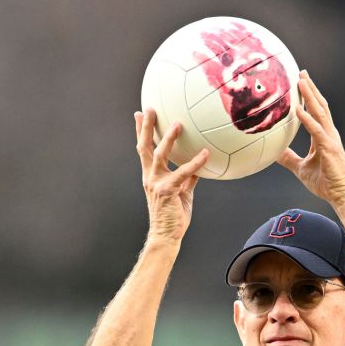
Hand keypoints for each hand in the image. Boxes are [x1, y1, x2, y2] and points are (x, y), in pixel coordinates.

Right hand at [136, 110, 209, 243]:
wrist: (166, 236)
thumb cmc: (174, 216)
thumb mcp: (183, 192)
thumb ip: (188, 178)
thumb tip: (198, 167)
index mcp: (151, 176)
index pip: (144, 150)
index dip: (141, 132)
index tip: (139, 114)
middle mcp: (150, 177)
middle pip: (145, 147)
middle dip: (145, 127)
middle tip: (149, 109)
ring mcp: (156, 183)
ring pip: (160, 155)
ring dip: (168, 138)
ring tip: (177, 124)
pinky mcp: (168, 191)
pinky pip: (182, 173)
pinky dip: (194, 163)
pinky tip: (205, 154)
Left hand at [276, 72, 344, 205]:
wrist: (342, 195)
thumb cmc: (325, 183)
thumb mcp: (301, 168)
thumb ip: (289, 159)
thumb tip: (274, 152)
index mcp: (324, 136)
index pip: (316, 112)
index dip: (309, 97)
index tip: (301, 82)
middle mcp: (329, 134)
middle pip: (320, 106)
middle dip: (310, 89)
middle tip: (301, 72)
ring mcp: (330, 139)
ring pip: (320, 112)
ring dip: (310, 96)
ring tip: (301, 81)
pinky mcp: (329, 148)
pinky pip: (316, 130)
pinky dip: (307, 119)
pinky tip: (298, 110)